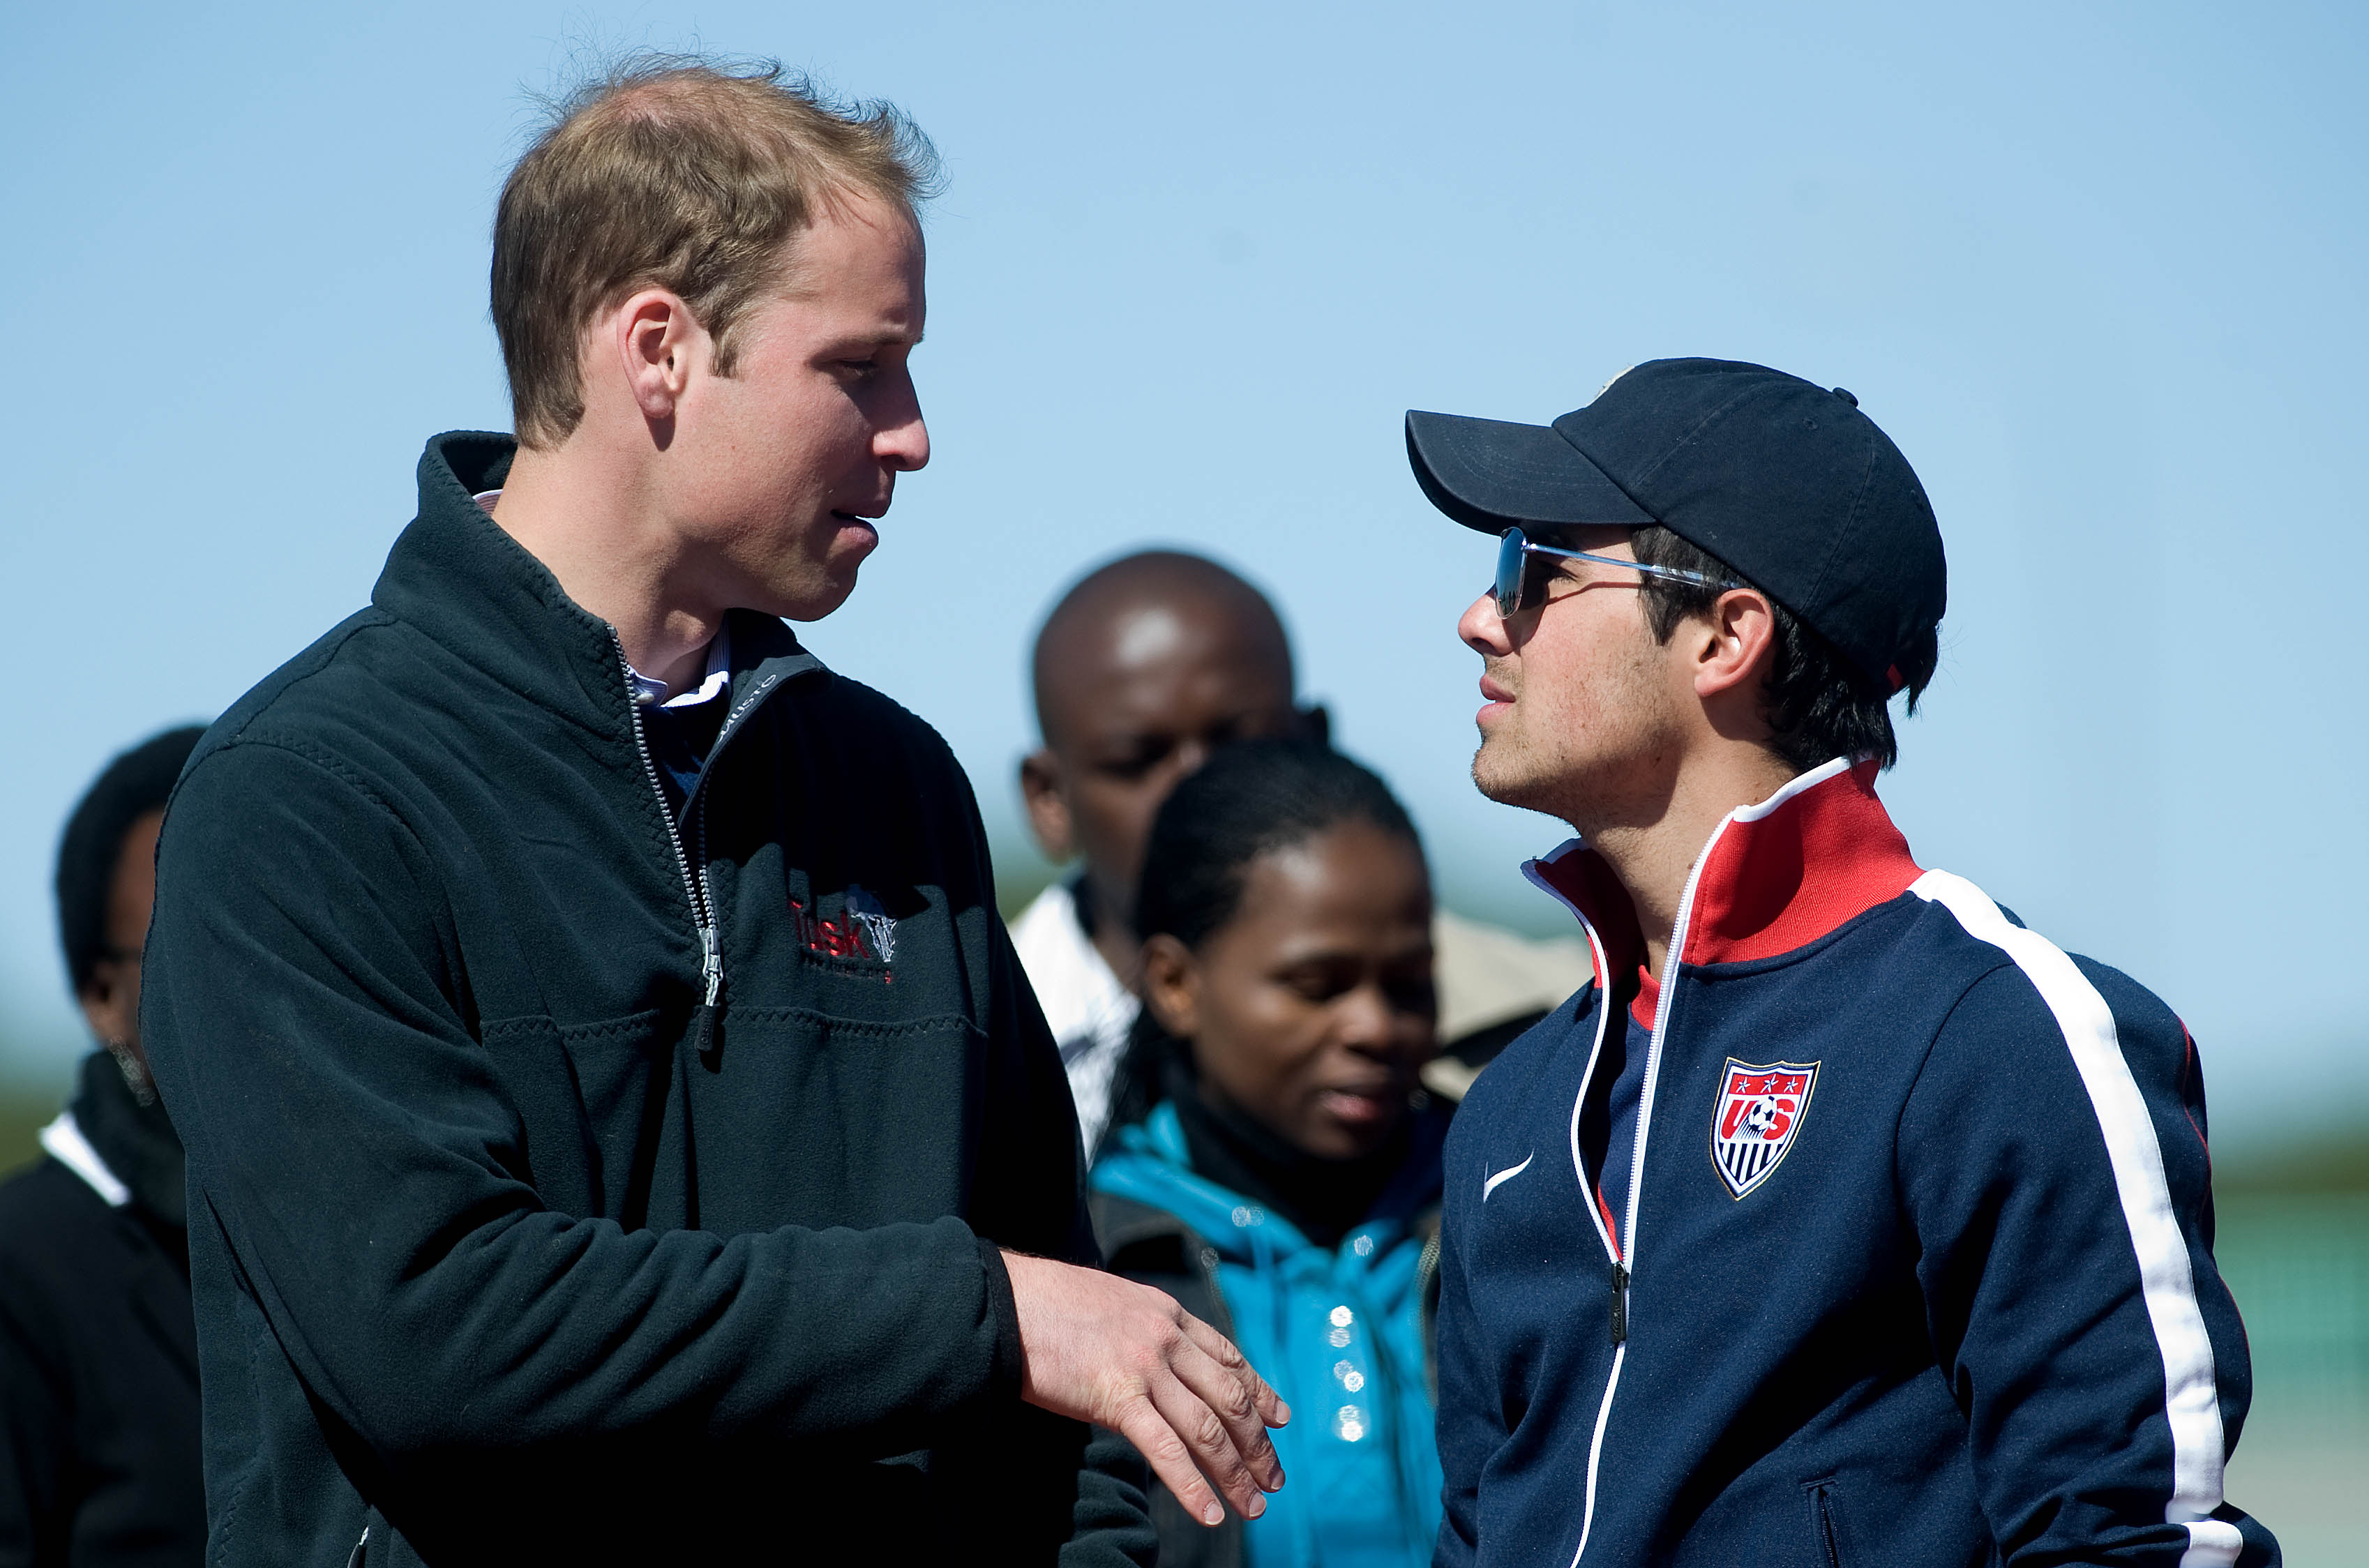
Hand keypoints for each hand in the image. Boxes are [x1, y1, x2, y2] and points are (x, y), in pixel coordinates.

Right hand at [1001, 1251, 1289, 1525]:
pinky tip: (1210, 1513)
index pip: (1229, 1357)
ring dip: (1236, 1472)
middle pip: (1229, 1397)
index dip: (1261, 1391)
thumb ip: (1143, 1332)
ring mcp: (1144, 1367)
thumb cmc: (1046, 1306)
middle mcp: (1165, 1338)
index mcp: (1166, 1314)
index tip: (1281, 1419)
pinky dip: (1192, 1487)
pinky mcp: (1116, 1397)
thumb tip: (1158, 1365)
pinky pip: (1166, 1450)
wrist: (1004, 1302)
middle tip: (1274, 1479)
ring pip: (1208, 1428)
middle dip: (1258, 1443)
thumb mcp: (1112, 1305)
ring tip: (1253, 1505)